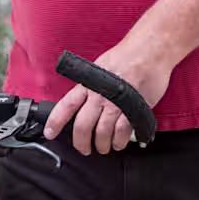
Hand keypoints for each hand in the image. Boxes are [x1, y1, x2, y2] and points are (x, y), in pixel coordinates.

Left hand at [44, 40, 171, 155]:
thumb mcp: (101, 66)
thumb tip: (83, 101)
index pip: (67, 105)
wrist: (149, 51)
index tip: (49, 133)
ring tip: (105, 147)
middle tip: (84, 149)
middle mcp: (99, 95)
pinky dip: (119, 142)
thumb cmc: (126, 56)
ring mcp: (116, 104)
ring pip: (102, 133)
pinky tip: (119, 142)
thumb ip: (91, 85)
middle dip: (81, 143)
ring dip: (102, 145)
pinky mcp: (133, 110)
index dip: (56, 121)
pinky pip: (122, 133)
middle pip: (83, 126)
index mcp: (89, 83)